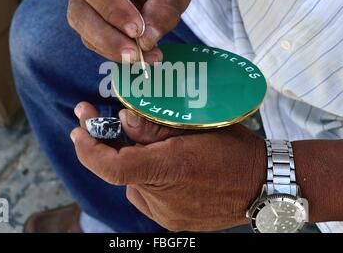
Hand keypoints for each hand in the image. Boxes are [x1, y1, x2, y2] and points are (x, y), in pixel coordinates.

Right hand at [67, 0, 192, 62]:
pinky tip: (139, 56)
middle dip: (108, 38)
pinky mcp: (87, 20)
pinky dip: (114, 52)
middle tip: (135, 55)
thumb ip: (163, 12)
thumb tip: (146, 41)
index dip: (113, 10)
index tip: (137, 30)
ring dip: (111, 49)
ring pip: (84, 29)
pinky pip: (92, 40)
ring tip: (144, 58)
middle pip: (81, 11)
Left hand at [71, 102, 265, 231]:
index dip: (88, 149)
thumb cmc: (234, 149)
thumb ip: (153, 126)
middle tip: (109, 122)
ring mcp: (168, 216)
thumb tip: (122, 119)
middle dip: (112, 147)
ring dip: (133, 164)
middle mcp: (163, 200)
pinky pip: (148, 197)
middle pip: (121, 172)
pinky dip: (147, 179)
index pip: (111, 167)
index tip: (78, 129)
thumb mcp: (196, 126)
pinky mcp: (175, 222)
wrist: (264, 184)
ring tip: (154, 146)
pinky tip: (165, 166)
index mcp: (169, 170)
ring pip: (133, 184)